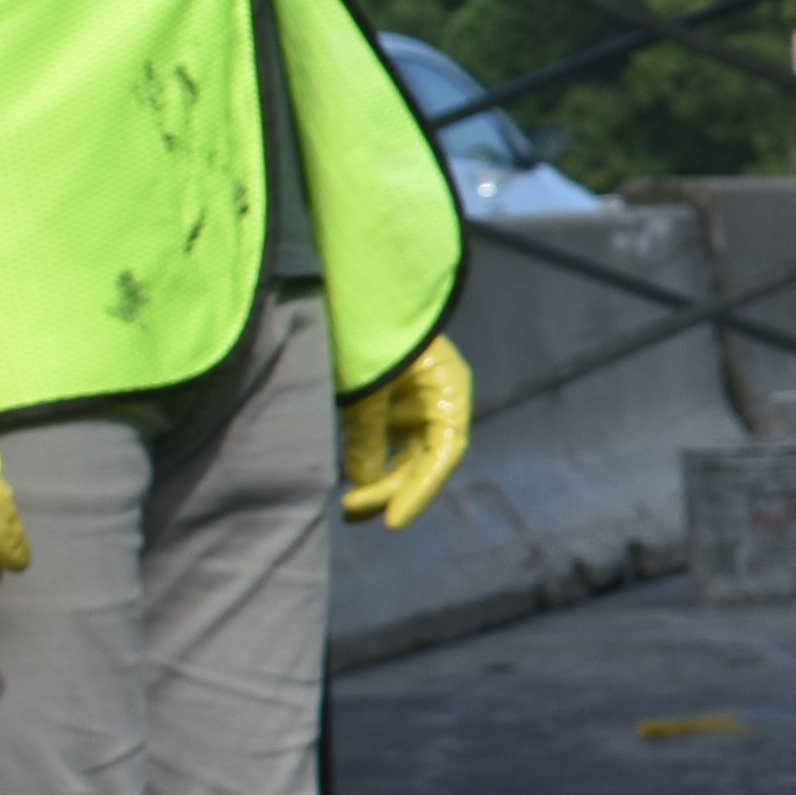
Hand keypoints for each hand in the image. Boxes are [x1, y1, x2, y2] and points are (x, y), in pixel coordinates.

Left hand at [339, 337, 473, 530]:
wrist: (353, 273)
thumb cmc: (368, 322)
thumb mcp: (367, 379)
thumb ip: (365, 430)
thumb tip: (361, 479)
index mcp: (448, 387)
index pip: (444, 451)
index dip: (420, 490)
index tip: (392, 521)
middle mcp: (436, 397)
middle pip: (422, 458)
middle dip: (390, 489)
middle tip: (352, 511)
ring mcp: (411, 397)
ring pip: (402, 452)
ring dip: (377, 480)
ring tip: (347, 508)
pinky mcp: (386, 395)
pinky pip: (382, 438)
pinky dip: (367, 457)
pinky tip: (349, 477)